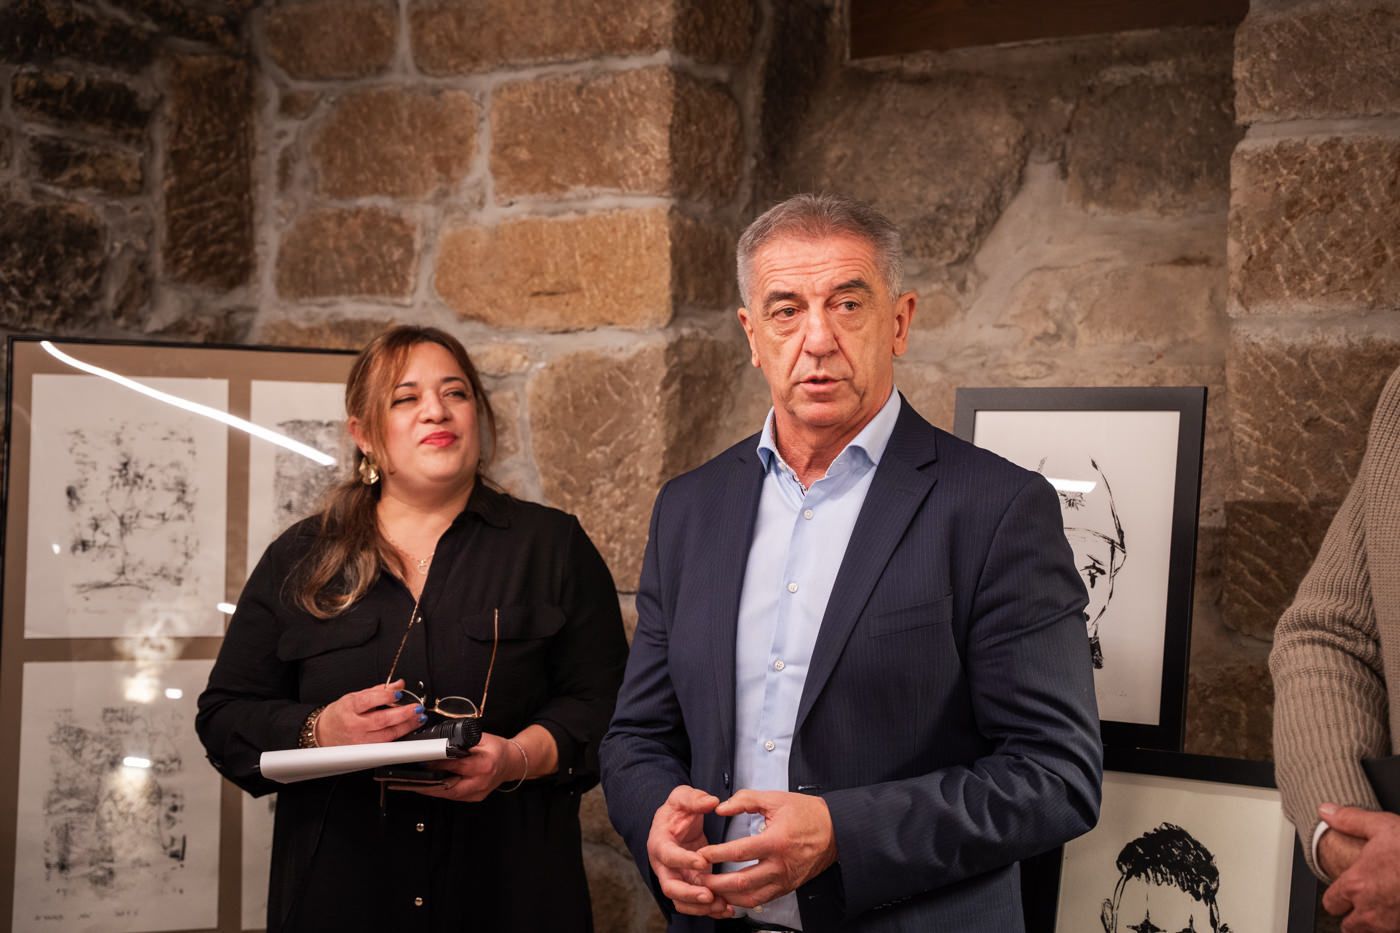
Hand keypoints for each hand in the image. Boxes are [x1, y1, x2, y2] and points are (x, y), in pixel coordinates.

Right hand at [314, 679, 423, 745]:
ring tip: (418, 718)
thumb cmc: (340, 714)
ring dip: (406, 726)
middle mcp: (354, 725)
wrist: (324, 733)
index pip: (369, 701)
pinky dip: (399, 736)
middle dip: (403, 714)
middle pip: (381, 720)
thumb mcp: (355, 696)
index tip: (400, 692)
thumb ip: (379, 690)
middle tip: (417, 708)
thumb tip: (399, 684)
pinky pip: (385, 745)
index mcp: (350, 707)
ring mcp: (359, 740)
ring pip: (387, 735)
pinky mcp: (364, 752)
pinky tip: (408, 729)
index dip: (386, 696)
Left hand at [401, 733, 523, 801]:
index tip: (418, 760)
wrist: (512, 762)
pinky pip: (451, 796)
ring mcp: (476, 793)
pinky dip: (436, 791)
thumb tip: (438, 744)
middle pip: (446, 786)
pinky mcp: (472, 798)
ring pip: (446, 794)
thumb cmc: (496, 748)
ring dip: (426, 790)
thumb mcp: (481, 738)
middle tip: (403, 780)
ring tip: (406, 785)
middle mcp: (480, 782)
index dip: (435, 763)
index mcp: (484, 764)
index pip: (454, 765)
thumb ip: (461, 741)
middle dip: (423, 783)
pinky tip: (423, 787)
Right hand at [647, 785, 730, 918]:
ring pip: (683, 901)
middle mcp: (664, 865)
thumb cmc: (676, 811)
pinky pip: (695, 903)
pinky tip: (726, 909)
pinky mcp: (690, 884)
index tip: (702, 861)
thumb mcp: (682, 796)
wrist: (674, 822)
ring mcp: (677, 877)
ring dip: (701, 907)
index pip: (668, 855)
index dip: (684, 860)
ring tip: (722, 906)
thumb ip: (694, 798)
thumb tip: (711, 801)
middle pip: (670, 887)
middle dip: (690, 894)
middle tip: (709, 895)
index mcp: (660, 843)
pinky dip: (709, 910)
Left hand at [697, 789, 836, 908]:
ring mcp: (784, 879)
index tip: (702, 853)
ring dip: (728, 896)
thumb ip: (745, 800)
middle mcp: (780, 865)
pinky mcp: (787, 887)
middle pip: (742, 881)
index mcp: (776, 841)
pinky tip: (730, 896)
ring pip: (751, 896)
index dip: (717, 853)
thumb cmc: (807, 814)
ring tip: (710, 890)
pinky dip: (743, 900)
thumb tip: (721, 808)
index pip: (740, 852)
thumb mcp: (775, 799)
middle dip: (717, 882)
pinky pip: (762, 900)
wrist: (835, 830)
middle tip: (699, 879)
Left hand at [1320, 804, 1399, 931]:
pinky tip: (1399, 912)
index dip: (1336, 898)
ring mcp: (1391, 924)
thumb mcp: (1382, 826)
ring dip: (1373, 926)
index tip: (1342, 894)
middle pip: (1349, 926)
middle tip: (1362, 905)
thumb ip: (1350, 821)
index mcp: (1356, 884)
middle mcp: (1370, 909)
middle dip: (1353, 917)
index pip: (1331, 903)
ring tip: (1381, 910)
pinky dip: (1395, 926)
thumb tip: (1326, 811)